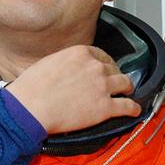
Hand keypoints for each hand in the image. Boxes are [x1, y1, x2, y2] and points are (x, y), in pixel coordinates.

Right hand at [6, 46, 139, 134]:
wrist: (30, 107)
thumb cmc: (32, 87)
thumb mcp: (49, 62)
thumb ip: (66, 63)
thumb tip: (69, 70)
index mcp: (81, 53)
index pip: (102, 55)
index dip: (106, 64)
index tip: (106, 69)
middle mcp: (96, 67)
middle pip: (114, 69)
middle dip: (115, 76)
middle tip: (114, 83)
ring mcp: (103, 86)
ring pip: (125, 83)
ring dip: (127, 88)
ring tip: (127, 93)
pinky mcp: (106, 107)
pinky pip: (128, 106)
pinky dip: (133, 109)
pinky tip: (135, 111)